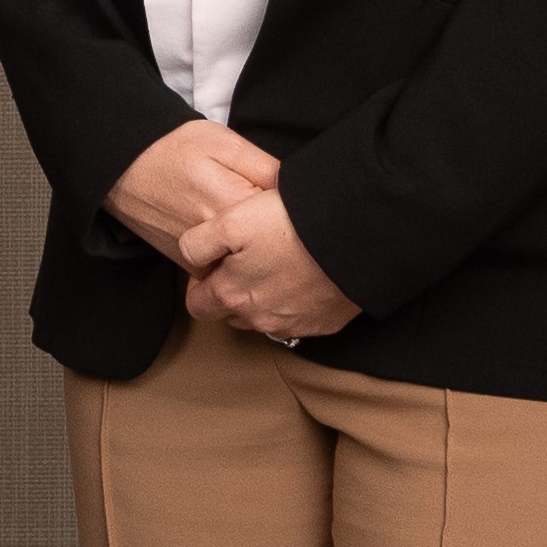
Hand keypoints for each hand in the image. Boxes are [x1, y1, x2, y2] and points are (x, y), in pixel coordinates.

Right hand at [104, 118, 280, 254]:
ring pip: (245, 265)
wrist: (121, 167)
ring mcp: (200, 260)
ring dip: (255, 251)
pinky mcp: (187, 266)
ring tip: (249, 225)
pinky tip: (230, 238)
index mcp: (233, 208)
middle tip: (268, 212)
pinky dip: (231, 259)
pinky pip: (222, 270)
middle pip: (268, 250)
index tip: (288, 203)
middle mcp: (218, 243)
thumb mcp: (226, 143)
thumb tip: (299, 191)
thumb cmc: (173, 148)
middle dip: (278, 235)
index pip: (287, 224)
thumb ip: (267, 168)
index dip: (292, 212)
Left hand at [175, 184, 360, 344]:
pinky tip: (304, 276)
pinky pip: (298, 319)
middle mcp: (260, 319)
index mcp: (232, 296)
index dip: (199, 284)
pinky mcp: (323, 323)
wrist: (356, 236)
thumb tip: (190, 260)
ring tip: (277, 264)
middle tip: (246, 259)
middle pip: (231, 314)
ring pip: (264, 318)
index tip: (213, 264)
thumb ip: (198, 244)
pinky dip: (295, 302)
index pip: (198, 306)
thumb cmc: (292, 225)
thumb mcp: (230, 221)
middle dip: (231, 291)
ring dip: (263, 298)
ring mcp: (294, 325)